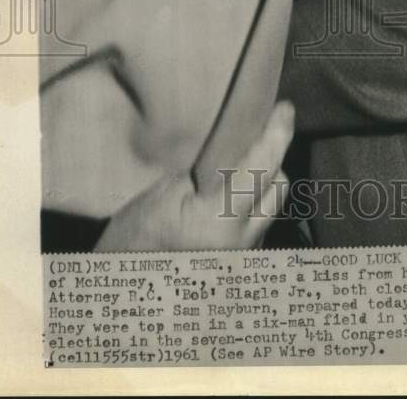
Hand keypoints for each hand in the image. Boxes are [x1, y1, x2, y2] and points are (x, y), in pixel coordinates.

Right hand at [94, 101, 294, 251]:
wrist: (121, 297)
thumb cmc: (132, 240)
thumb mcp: (163, 194)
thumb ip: (206, 172)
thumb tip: (235, 148)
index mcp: (220, 222)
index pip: (262, 168)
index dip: (277, 134)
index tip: (285, 109)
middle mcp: (243, 244)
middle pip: (278, 188)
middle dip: (270, 162)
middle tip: (249, 142)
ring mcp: (244, 260)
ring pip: (269, 209)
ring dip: (258, 188)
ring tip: (227, 179)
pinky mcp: (240, 268)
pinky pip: (256, 228)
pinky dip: (247, 210)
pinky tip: (220, 207)